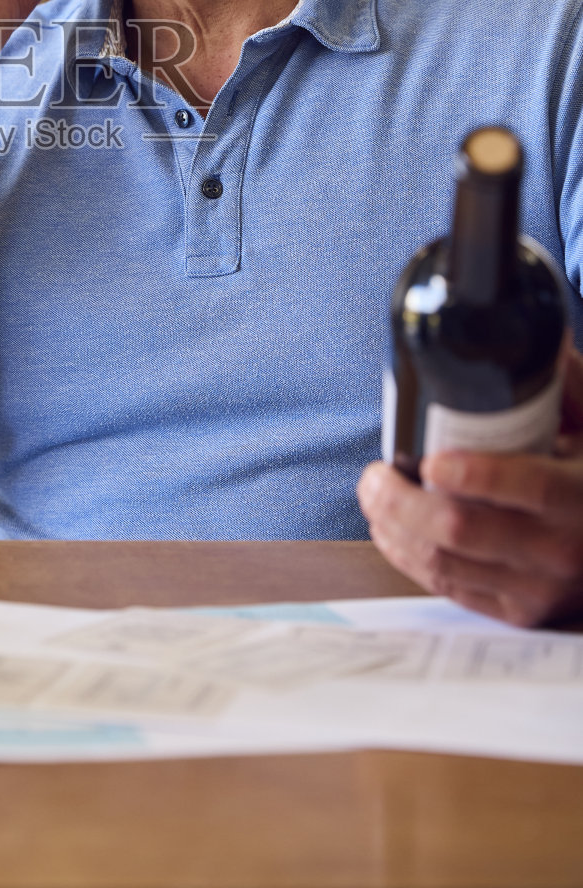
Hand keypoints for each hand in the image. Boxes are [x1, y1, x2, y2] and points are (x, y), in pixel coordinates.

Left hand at [357, 348, 582, 625]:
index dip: (475, 475)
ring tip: (373, 495)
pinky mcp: (519, 611)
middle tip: (374, 474)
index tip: (431, 460)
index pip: (529, 486)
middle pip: (463, 529)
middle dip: (402, 500)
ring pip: (446, 563)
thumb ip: (561, 379)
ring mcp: (540, 588)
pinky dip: (409, 558)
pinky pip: (450, 588)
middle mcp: (562, 548)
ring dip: (395, 528)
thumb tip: (513, 323)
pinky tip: (391, 530)